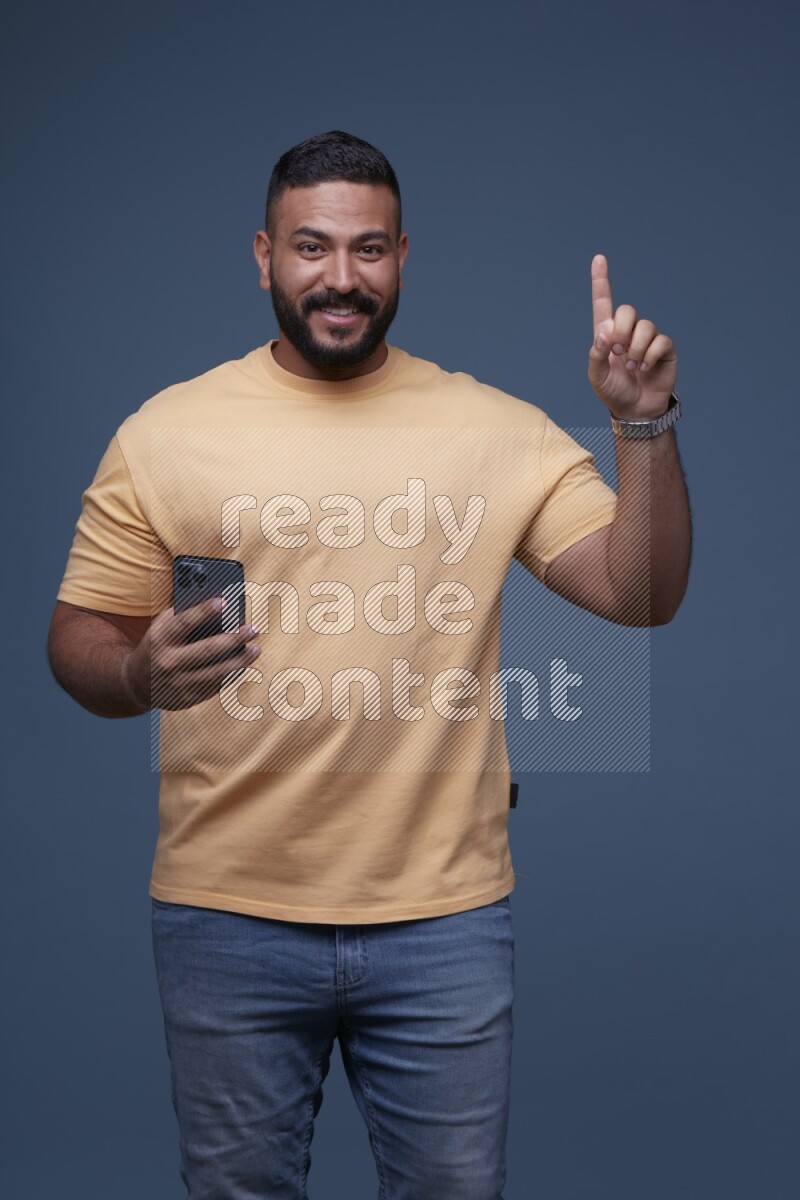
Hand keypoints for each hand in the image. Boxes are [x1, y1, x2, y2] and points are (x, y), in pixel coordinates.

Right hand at [123, 597, 260, 710]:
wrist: (136, 683)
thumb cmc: (157, 647)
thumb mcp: (160, 629)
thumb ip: (181, 617)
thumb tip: (217, 606)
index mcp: (160, 640)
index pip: (184, 623)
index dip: (204, 611)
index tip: (224, 602)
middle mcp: (169, 662)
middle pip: (208, 650)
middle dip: (234, 638)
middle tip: (253, 629)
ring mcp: (178, 683)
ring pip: (217, 672)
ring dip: (240, 660)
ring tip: (255, 648)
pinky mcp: (188, 699)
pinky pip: (215, 685)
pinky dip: (232, 674)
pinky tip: (243, 664)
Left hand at [587, 254, 677, 419]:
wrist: (636, 409)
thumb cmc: (613, 391)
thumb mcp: (596, 376)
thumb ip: (595, 355)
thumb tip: (604, 334)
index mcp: (607, 335)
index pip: (603, 303)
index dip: (601, 281)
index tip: (599, 258)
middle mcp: (628, 331)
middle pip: (627, 310)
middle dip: (621, 331)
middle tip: (618, 353)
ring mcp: (647, 338)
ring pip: (645, 326)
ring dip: (636, 349)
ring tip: (633, 367)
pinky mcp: (664, 348)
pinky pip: (660, 340)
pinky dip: (650, 356)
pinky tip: (645, 369)